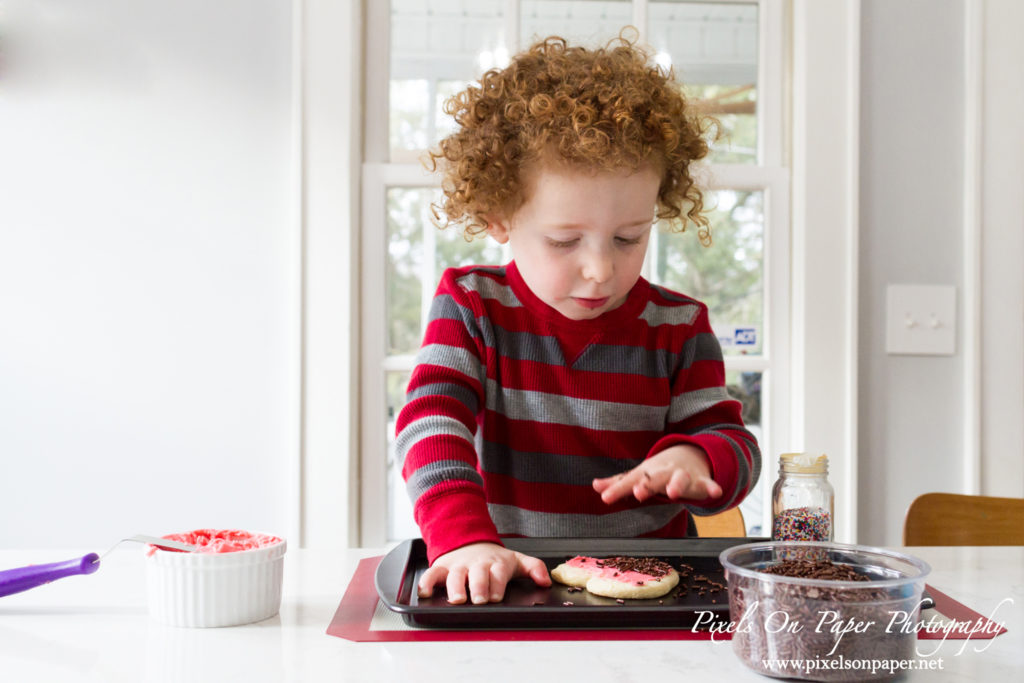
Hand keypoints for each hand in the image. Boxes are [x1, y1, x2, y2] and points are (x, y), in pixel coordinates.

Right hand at [417, 542, 551, 604]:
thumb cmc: (494, 558)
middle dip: (479, 586)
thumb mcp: (516, 560)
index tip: (496, 596)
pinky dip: (427, 582)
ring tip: (458, 598)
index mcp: (496, 563)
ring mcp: (458, 565)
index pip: (497, 572)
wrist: (469, 541)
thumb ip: (534, 568)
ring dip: (455, 586)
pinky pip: (432, 573)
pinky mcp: (442, 567)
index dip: (496, 583)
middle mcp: (476, 564)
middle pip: (477, 574)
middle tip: (480, 599)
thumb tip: (546, 581)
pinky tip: (425, 592)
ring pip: (455, 575)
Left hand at [592, 444, 722, 504]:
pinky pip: (707, 484)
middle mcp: (664, 472)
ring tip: (674, 493)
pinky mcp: (701, 480)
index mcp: (647, 472)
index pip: (630, 481)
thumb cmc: (659, 470)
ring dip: (677, 485)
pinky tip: (715, 492)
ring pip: (681, 479)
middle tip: (639, 492)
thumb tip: (595, 486)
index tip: (605, 498)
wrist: (690, 454)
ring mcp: (683, 475)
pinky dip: (711, 487)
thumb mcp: (640, 474)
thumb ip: (619, 483)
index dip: (617, 489)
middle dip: (647, 485)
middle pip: (654, 478)